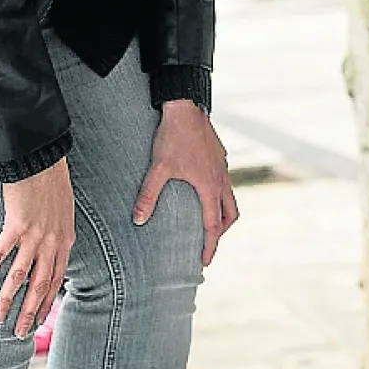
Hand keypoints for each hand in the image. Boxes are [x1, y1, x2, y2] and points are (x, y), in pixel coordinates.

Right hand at [0, 156, 73, 339]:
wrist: (43, 159)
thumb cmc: (53, 183)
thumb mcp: (64, 212)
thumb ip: (58, 234)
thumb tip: (52, 250)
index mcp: (65, 240)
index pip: (57, 279)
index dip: (48, 302)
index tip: (40, 320)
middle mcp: (52, 242)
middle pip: (40, 285)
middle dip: (30, 312)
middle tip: (20, 333)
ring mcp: (35, 236)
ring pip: (20, 276)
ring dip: (8, 299)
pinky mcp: (17, 226)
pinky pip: (0, 254)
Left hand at [134, 100, 237, 265]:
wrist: (186, 107)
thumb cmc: (172, 137)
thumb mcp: (158, 168)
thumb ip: (148, 195)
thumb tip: (138, 220)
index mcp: (208, 186)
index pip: (212, 225)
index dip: (209, 246)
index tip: (205, 261)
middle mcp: (221, 179)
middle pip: (230, 214)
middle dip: (221, 232)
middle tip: (208, 244)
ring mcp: (223, 166)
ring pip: (230, 198)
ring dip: (222, 213)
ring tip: (209, 222)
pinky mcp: (220, 156)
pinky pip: (225, 183)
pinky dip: (220, 195)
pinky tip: (204, 191)